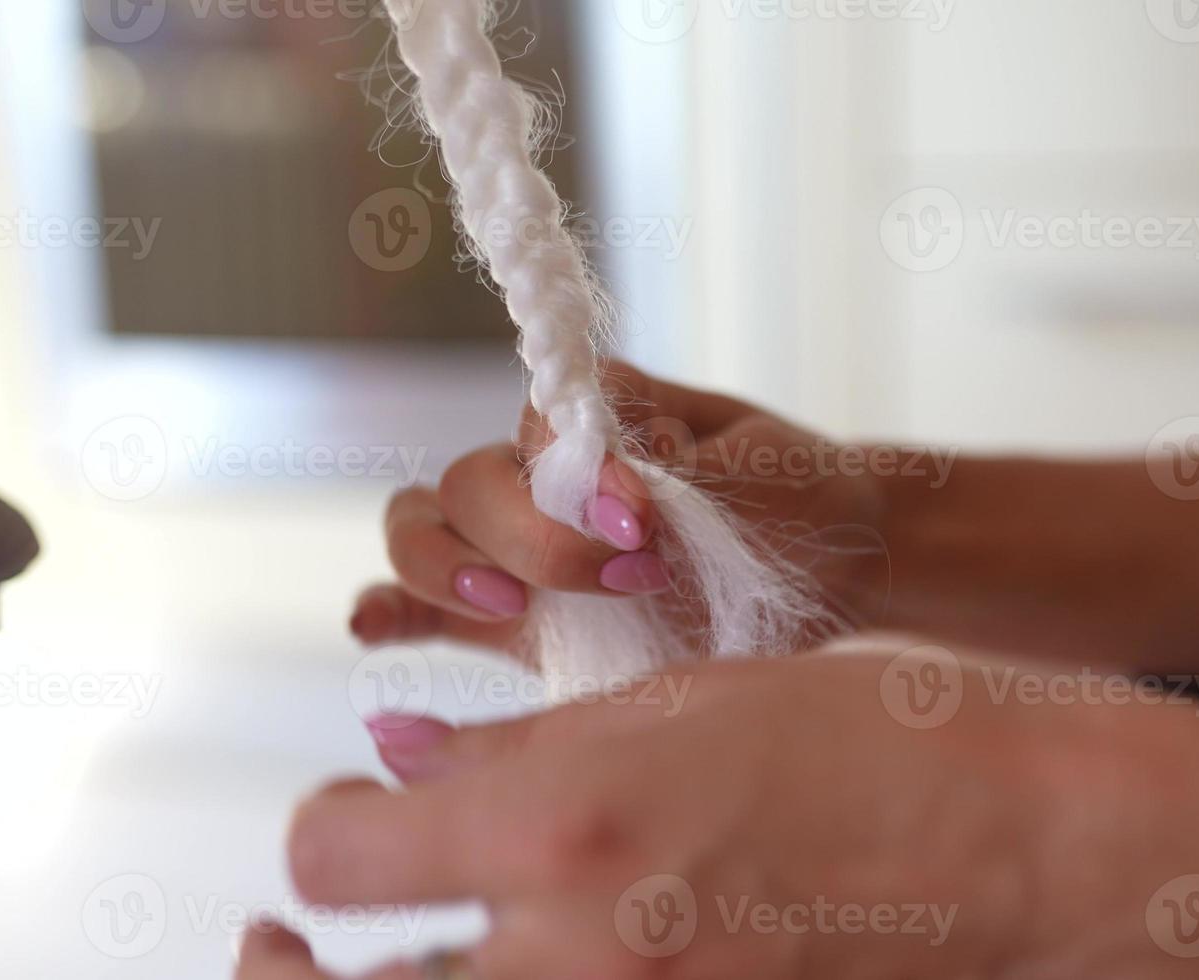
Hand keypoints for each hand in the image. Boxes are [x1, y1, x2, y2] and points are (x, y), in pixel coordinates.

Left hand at [288, 652, 1065, 978]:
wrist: (1020, 850)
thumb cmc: (868, 739)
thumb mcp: (679, 702)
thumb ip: (520, 751)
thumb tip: (402, 768)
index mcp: (561, 827)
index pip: (330, 858)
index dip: (324, 833)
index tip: (351, 816)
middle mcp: (574, 956)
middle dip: (283, 969)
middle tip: (273, 943)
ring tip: (373, 971)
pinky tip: (519, 970)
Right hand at [349, 362, 893, 654]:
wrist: (825, 570)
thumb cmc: (792, 501)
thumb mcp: (758, 469)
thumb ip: (679, 467)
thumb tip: (606, 471)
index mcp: (594, 420)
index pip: (535, 426)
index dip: (574, 475)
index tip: (643, 522)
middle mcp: (537, 473)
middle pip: (469, 485)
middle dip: (532, 538)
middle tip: (630, 578)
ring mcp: (513, 545)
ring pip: (421, 530)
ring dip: (442, 567)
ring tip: (504, 605)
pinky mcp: (510, 618)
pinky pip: (423, 609)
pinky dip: (389, 611)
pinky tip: (372, 629)